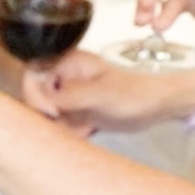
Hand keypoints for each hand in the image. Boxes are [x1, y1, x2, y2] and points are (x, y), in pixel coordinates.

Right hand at [26, 51, 194, 133]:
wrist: (161, 103)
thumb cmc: (138, 91)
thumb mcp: (102, 94)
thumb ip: (68, 96)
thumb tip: (43, 101)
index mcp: (68, 62)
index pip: (32, 75)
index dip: (34, 95)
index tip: (50, 112)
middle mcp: (65, 77)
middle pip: (36, 97)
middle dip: (50, 116)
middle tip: (72, 123)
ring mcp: (70, 94)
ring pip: (47, 114)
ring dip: (61, 126)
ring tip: (86, 127)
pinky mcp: (77, 111)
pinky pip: (61, 124)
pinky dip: (70, 132)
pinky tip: (89, 131)